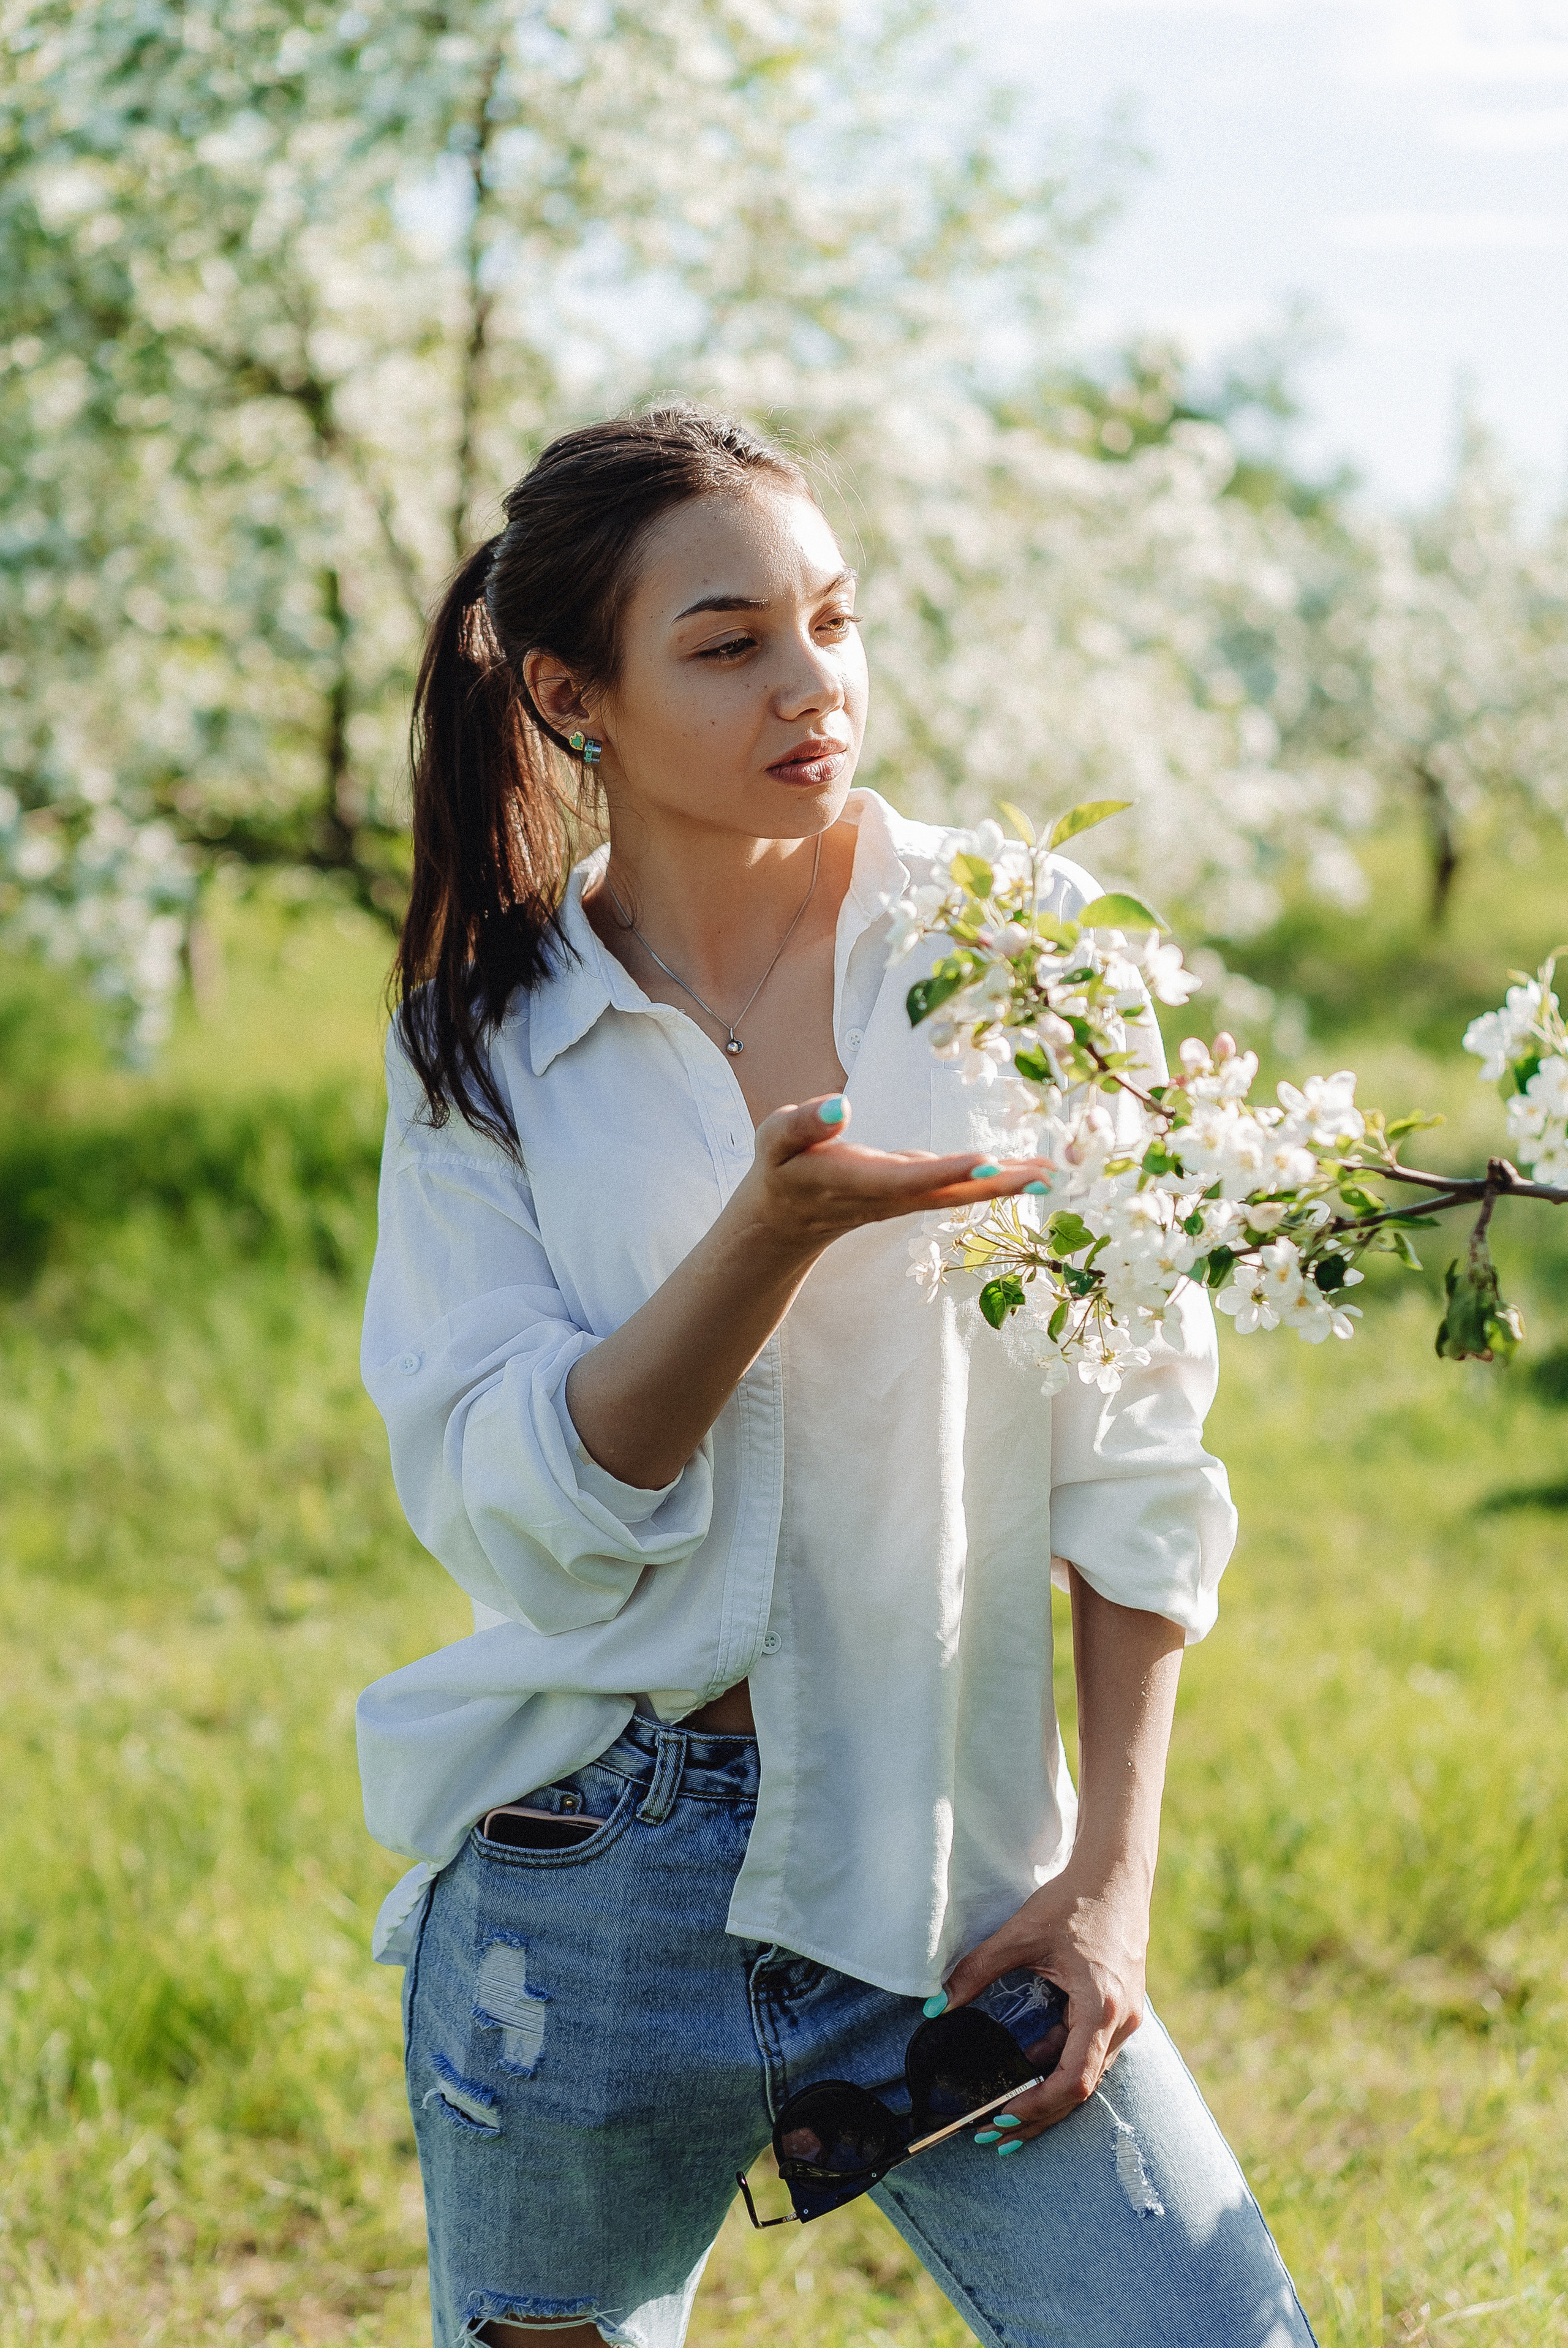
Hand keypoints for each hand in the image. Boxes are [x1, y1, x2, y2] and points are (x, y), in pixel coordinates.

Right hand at [739, 1092, 1045, 1255]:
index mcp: (856, 1181)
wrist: (784, 1219)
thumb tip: (841, 1104)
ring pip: (959, 1193)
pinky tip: (1021, 1171)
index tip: (987, 1162)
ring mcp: (905, 1199)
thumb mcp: (775, 1139)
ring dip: (1004, 1184)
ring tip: (1049, 1171)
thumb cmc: (780, 1170)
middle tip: (1045, 1176)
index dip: (946, 1171)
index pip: (905, 1178)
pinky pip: (957, 1188)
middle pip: (948, 1192)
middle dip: (996, 1185)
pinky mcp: (912, 1193)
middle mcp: (888, 1196)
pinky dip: (991, 1180)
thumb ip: (805, 1123)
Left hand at [937, 1860, 1152, 2142]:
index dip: (1037, 2105)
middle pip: (1080, 2090)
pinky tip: (1029, 2078)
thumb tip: (933, 2006)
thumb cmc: (1072, 1901)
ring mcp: (1127, 2020)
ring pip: (1086, 2075)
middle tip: (995, 2135)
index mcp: (1101, 2006)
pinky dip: (1060, 2070)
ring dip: (1048, 2098)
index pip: (1073, 2079)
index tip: (1001, 2118)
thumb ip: (977, 1971)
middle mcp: (1122, 2022)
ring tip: (1006, 2119)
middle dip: (1037, 2115)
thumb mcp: (1020, 1935)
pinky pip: (1090, 2054)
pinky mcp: (1122, 2012)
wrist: (1117, 1875)